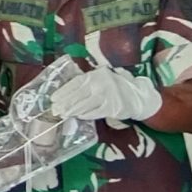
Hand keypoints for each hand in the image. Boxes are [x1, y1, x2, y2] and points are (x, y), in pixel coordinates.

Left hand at [49, 66, 163, 124]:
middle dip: (65, 103)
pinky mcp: (113, 107)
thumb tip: (67, 93)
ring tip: (64, 114)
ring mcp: (108, 95)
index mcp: (95, 74)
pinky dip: (86, 114)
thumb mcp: (101, 79)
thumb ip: (87, 83)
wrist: (139, 95)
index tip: (53, 99)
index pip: (75, 83)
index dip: (63, 91)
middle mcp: (101, 83)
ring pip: (86, 104)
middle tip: (55, 110)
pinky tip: (79, 116)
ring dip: (73, 110)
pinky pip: (96, 112)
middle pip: (78, 94)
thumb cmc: (115, 87)